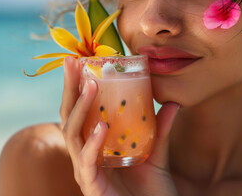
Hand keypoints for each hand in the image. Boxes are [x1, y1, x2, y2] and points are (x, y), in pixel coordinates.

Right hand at [60, 56, 178, 195]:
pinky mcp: (90, 186)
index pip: (80, 110)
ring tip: (91, 86)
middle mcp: (84, 154)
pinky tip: (101, 127)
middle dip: (69, 88)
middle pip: (68, 116)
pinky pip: (86, 161)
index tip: (78, 60)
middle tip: (72, 62)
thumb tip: (173, 101)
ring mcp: (84, 170)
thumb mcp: (157, 154)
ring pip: (72, 134)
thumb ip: (160, 129)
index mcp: (94, 144)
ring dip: (80, 108)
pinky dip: (92, 143)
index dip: (76, 86)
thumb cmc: (151, 190)